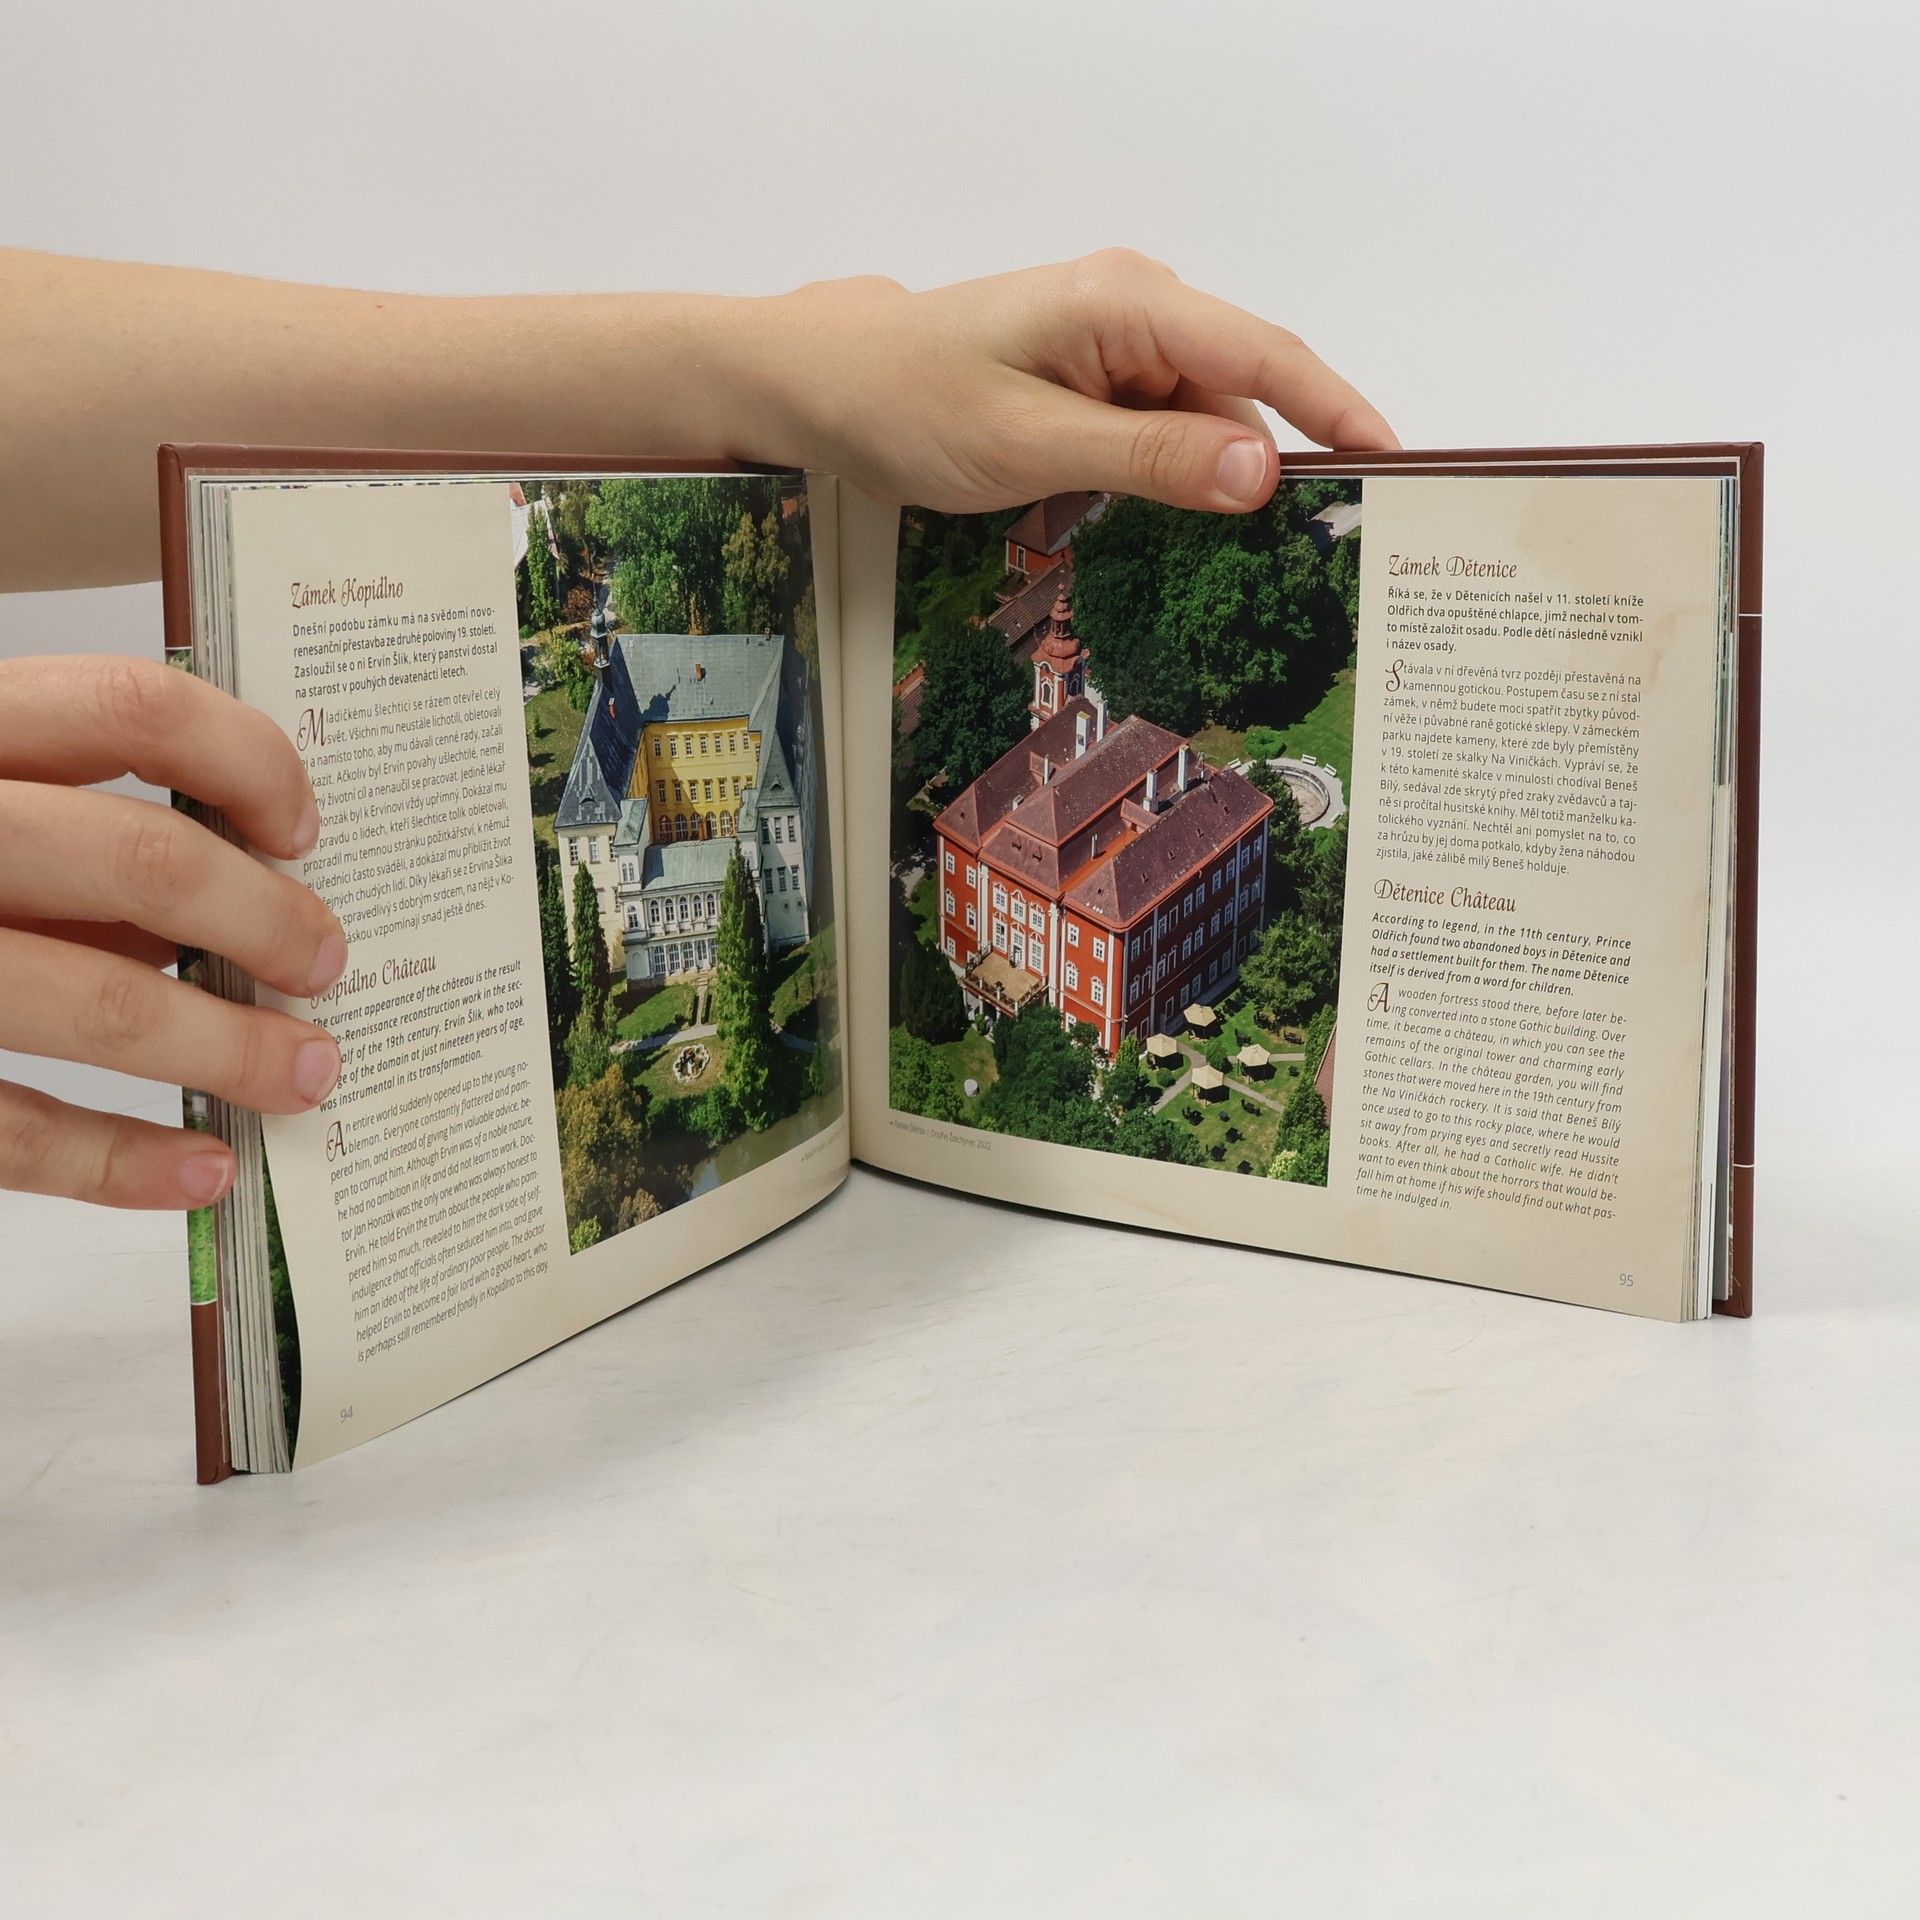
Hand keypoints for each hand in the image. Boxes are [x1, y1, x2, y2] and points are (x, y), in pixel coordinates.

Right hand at [0, 656, 346, 1208]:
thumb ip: (66, 828)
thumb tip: (240, 884)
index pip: (132, 706)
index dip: (250, 761)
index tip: (303, 828)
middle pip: (141, 858)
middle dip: (268, 922)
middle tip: (328, 966)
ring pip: (101, 1004)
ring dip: (231, 1050)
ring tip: (306, 1076)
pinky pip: (14, 1128)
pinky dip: (125, 1162)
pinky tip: (203, 1173)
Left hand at [759, 249, 1397, 514]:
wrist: (826, 387)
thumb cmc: (909, 399)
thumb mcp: (1031, 442)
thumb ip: (1150, 457)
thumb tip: (1261, 471)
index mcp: (1127, 302)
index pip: (1264, 353)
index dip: (1337, 411)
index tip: (1395, 468)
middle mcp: (1135, 311)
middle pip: (1241, 393)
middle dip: (1277, 468)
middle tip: (1321, 558)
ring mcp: (1115, 345)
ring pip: (1202, 421)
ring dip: (1217, 486)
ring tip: (1243, 570)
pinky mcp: (1095, 381)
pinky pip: (1161, 432)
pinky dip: (1175, 482)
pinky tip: (1181, 539)